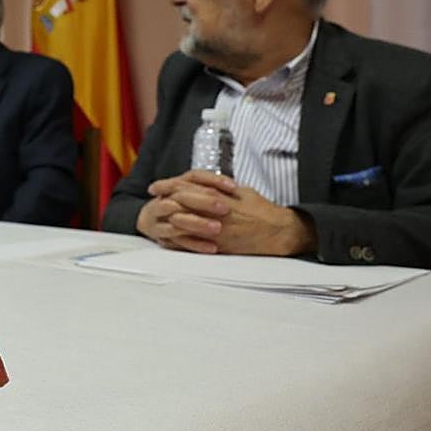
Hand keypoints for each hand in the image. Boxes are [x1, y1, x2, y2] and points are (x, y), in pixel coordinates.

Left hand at [137, 170, 316, 256]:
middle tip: (151, 201)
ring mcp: (215, 230)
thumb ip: (220, 188)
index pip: (186, 187)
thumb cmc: (261, 210)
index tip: (156, 186)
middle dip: (162, 201)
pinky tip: (169, 237)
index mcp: (219, 196)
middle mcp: (214, 212)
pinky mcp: (219, 246)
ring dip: (167, 220)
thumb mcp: (241, 192)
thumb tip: (204, 185)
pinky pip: (193, 243)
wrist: (278, 231)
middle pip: (180, 204)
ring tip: (156, 218)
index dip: (168, 186)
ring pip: (183, 223)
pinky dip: (179, 239)